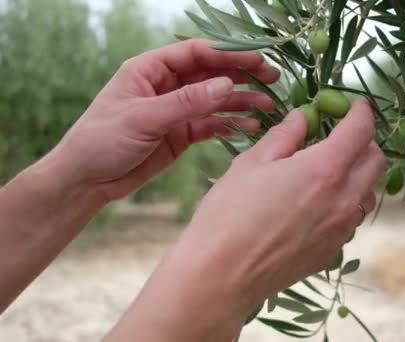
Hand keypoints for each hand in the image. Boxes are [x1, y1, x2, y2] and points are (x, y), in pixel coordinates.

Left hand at [48, 39, 279, 201]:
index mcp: (150, 70)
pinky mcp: (180, 134)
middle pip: (211, 74)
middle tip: (272, 78)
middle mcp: (166, 86)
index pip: (195, 53)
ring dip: (241, 101)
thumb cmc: (101, 141)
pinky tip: (250, 127)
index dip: (227, 54)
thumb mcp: (143, 118)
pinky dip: (230, 124)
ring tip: (269, 105)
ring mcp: (175, 110)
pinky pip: (211, 124)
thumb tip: (227, 85)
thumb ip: (186, 102)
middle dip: (241, 75)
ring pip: (215, 100)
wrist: (86, 181)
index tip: (257, 60)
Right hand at [194, 98, 385, 299]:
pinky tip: (318, 204)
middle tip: (341, 137)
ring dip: (358, 175)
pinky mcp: (332, 251)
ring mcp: (341, 229)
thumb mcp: (251, 163)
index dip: (362, 113)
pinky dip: (346, 203)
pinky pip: (352, 220)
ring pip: (369, 193)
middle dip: (365, 142)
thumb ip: (284, 136)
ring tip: (330, 172)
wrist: (221, 274)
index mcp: (324, 169)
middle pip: (377, 162)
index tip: (356, 106)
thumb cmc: (228, 213)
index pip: (361, 131)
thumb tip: (303, 117)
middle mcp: (343, 199)